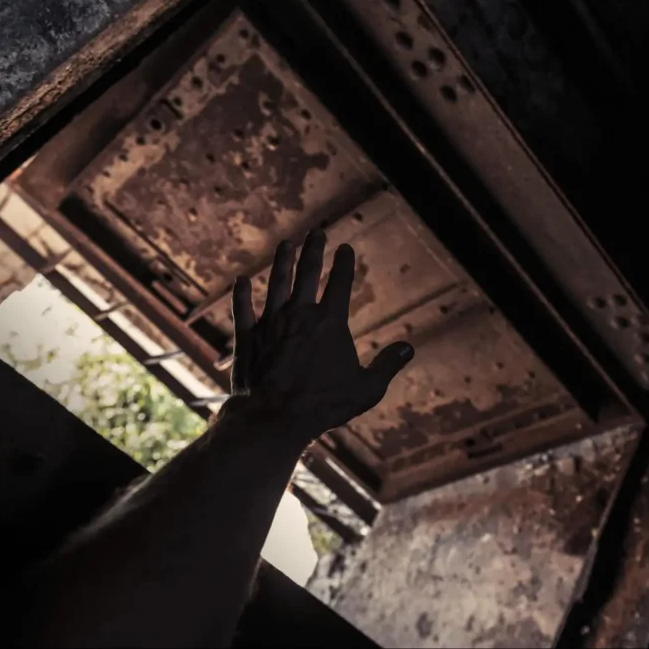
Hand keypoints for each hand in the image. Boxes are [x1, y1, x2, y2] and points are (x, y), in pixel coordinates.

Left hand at [228, 229, 413, 443]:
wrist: (274, 417)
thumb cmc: (323, 405)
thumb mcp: (366, 389)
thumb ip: (387, 365)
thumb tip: (408, 349)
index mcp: (330, 322)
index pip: (340, 283)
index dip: (343, 263)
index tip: (345, 248)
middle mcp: (299, 314)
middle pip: (308, 272)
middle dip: (314, 249)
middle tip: (317, 232)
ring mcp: (270, 323)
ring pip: (276, 282)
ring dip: (282, 261)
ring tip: (285, 244)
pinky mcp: (247, 337)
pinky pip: (242, 309)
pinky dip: (241, 294)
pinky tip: (241, 281)